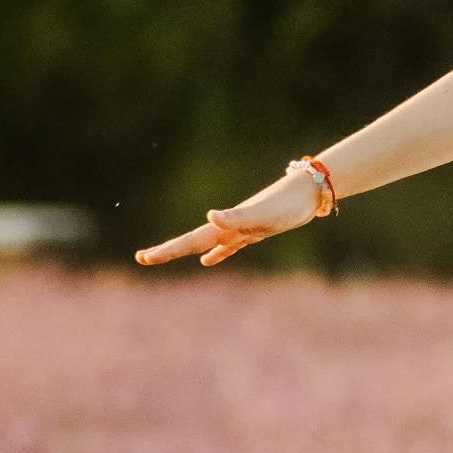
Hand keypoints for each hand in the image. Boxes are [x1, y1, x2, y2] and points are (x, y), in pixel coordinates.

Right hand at [136, 168, 323, 268]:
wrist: (309, 191)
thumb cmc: (288, 204)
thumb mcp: (263, 215)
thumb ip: (237, 217)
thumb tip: (210, 217)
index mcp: (226, 226)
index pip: (190, 240)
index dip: (167, 250)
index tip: (143, 258)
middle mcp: (229, 226)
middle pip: (192, 242)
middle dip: (168, 251)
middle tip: (142, 258)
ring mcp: (240, 229)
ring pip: (205, 243)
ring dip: (186, 250)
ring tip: (164, 256)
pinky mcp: (254, 231)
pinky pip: (227, 246)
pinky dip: (216, 253)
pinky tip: (208, 260)